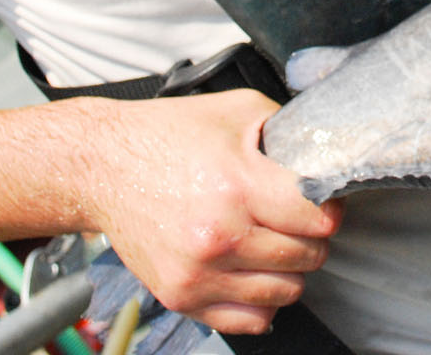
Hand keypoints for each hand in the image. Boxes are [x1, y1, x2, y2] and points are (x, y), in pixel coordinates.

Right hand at [82, 89, 341, 334]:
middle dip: (311, 236)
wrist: (102, 166)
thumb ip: (288, 131)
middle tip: (293, 217)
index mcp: (237, 186)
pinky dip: (261, 299)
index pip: (318, 219)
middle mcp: (218, 237)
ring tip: (272, 241)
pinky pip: (249, 319)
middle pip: (307, 257)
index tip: (321, 199)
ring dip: (289, 268)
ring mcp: (198, 272)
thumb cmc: (166, 136)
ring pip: (285, 291)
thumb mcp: (237, 110)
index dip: (329, 206)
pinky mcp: (181, 296)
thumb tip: (327, 154)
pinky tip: (252, 269)